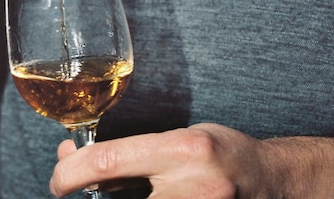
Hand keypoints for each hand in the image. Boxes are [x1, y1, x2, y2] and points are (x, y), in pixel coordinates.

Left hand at [51, 124, 333, 197]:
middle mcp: (194, 185)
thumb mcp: (176, 139)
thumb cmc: (221, 153)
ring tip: (109, 189)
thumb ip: (129, 151)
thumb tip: (72, 157)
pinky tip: (134, 196)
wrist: (276, 183)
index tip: (57, 181)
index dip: (68, 172)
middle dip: (82, 193)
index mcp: (184, 150)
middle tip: (70, 189)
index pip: (106, 162)